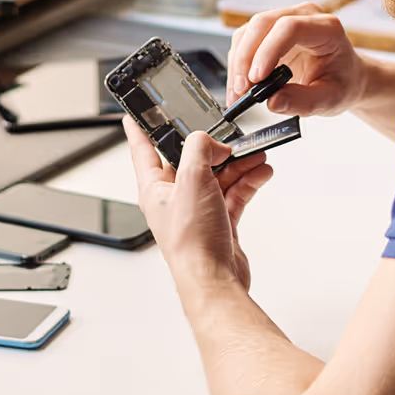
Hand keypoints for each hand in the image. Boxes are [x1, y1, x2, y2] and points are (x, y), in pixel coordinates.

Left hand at [123, 116, 272, 293]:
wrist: (214, 278)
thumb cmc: (191, 242)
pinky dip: (248, 182)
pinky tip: (260, 173)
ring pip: (218, 176)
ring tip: (256, 156)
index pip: (143, 150)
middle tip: (230, 137)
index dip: (139, 130)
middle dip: (215, 148)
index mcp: (154, 188)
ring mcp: (198, 209)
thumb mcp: (191, 179)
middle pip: (192, 161)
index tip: (134, 115)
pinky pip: (234, 193)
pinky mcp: (219, 221)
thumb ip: (200, 149)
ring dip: (239, 164)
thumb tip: (211, 142)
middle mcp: (174, 198)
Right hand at [227, 2, 368, 116]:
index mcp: (327, 29)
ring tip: (238, 93)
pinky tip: (240, 85)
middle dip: (246, 58)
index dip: (268, 51)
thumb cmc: (342, 82)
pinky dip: (238, 64)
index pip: (290, 28)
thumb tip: (273, 101)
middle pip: (262, 24)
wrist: (344, 77)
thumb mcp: (331, 99)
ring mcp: (285, 19)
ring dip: (238, 63)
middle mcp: (304, 16)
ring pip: (248, 31)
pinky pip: (245, 40)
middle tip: (241, 90)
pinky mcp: (269, 31)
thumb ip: (303, 101)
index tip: (256, 79)